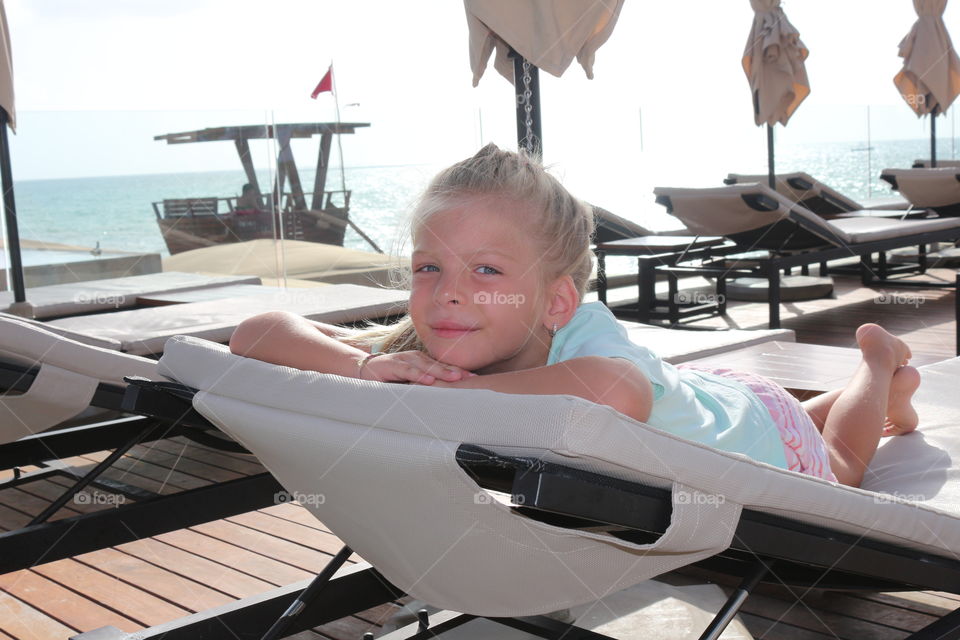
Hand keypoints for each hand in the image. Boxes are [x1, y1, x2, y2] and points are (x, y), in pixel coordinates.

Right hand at [358, 350, 474, 384]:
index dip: (459, 372)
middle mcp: (416, 359)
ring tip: (455, 377)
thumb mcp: (410, 384)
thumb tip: (446, 402)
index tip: (476, 379)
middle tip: (472, 378)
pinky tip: (429, 380)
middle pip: (439, 365)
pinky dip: (418, 374)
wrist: (362, 371)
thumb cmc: (389, 379)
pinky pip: (407, 370)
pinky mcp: (391, 365)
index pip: (444, 367)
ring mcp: (404, 360)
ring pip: (426, 366)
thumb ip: (424, 389)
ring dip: (441, 371)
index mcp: (422, 363)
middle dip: (456, 371)